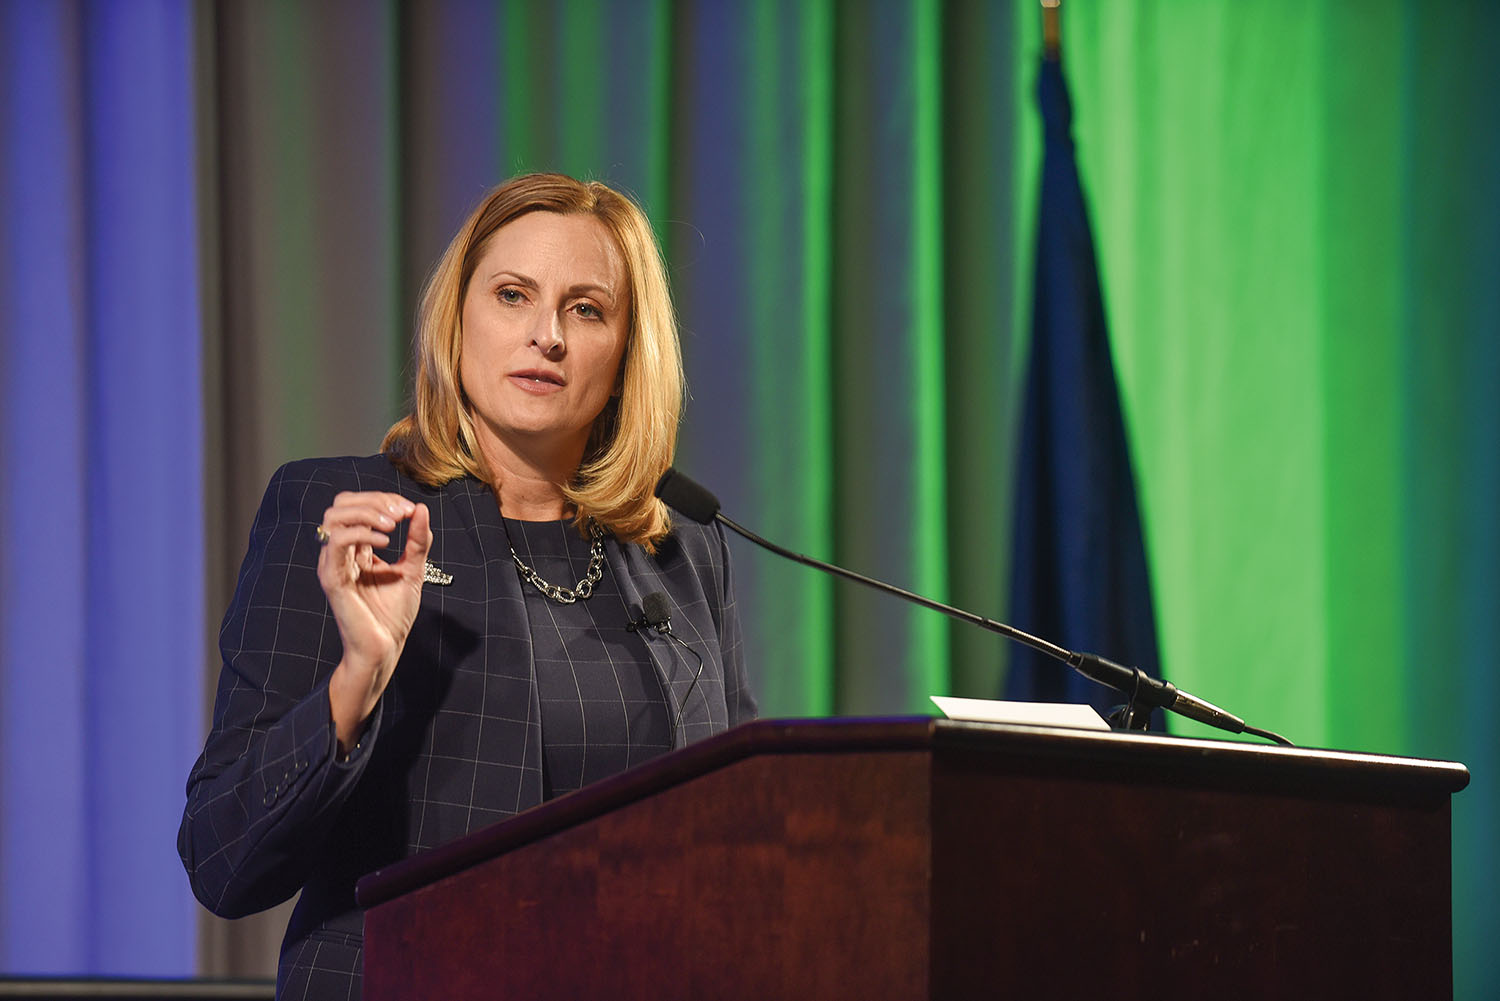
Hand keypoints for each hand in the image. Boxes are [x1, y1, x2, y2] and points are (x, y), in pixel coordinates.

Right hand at [317, 491, 431, 751]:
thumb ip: (417, 540)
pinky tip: (387, 542)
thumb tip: (420, 508)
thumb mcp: (413, 569)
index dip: (383, 499)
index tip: (409, 510)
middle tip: (401, 514)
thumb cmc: (393, 615)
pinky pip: (337, 543)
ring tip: (393, 525)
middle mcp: (341, 553)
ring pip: (334, 517)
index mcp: (357, 549)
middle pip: (341, 504)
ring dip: (367, 512)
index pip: (358, 506)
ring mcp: (333, 564)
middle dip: (374, 500)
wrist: (385, 648)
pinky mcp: (333, 579)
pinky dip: (362, 533)